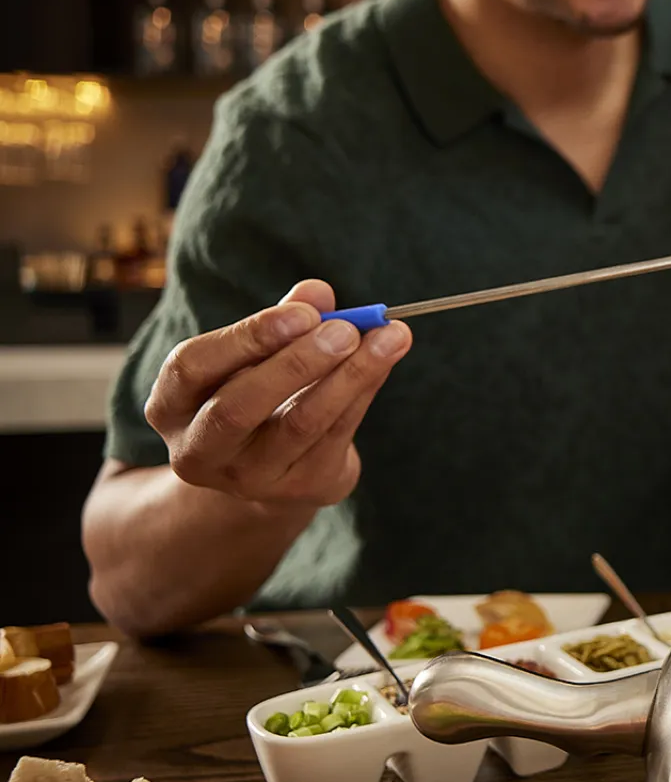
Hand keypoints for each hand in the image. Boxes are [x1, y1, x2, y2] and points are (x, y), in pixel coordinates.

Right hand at [144, 279, 411, 507]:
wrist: (274, 469)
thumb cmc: (257, 393)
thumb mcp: (255, 356)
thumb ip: (283, 321)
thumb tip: (317, 292)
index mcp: (170, 406)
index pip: (191, 368)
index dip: (246, 338)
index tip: (302, 313)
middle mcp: (198, 450)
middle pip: (238, 407)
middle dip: (296, 363)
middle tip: (346, 329)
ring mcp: (248, 478)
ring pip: (299, 425)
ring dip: (349, 376)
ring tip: (390, 337)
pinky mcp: (299, 488)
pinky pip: (336, 434)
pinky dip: (364, 391)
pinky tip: (387, 359)